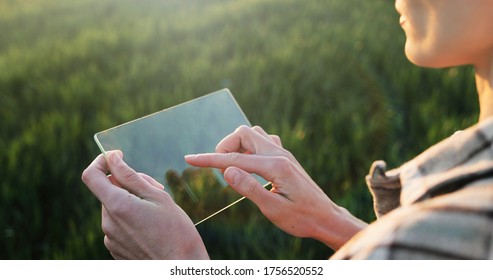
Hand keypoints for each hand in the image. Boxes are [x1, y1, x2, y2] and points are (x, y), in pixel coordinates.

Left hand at [81, 150, 208, 258]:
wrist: (180, 268)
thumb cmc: (176, 232)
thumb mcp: (158, 196)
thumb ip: (131, 176)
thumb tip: (112, 158)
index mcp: (117, 206)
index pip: (91, 176)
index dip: (101, 162)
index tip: (118, 156)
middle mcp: (108, 223)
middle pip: (109, 191)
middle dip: (128, 184)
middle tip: (155, 189)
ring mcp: (110, 238)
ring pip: (115, 207)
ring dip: (132, 201)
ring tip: (157, 211)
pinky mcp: (115, 249)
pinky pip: (118, 224)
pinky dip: (131, 218)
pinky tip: (152, 226)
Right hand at [185, 126, 365, 249]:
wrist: (326, 218)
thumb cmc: (301, 218)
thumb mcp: (272, 209)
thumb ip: (248, 188)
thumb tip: (226, 170)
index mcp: (274, 166)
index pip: (233, 159)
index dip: (209, 159)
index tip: (189, 159)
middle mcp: (279, 154)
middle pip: (243, 134)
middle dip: (225, 148)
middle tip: (222, 172)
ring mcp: (283, 154)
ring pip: (253, 134)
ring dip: (238, 146)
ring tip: (235, 169)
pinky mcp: (285, 158)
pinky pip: (263, 141)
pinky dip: (250, 148)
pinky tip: (250, 165)